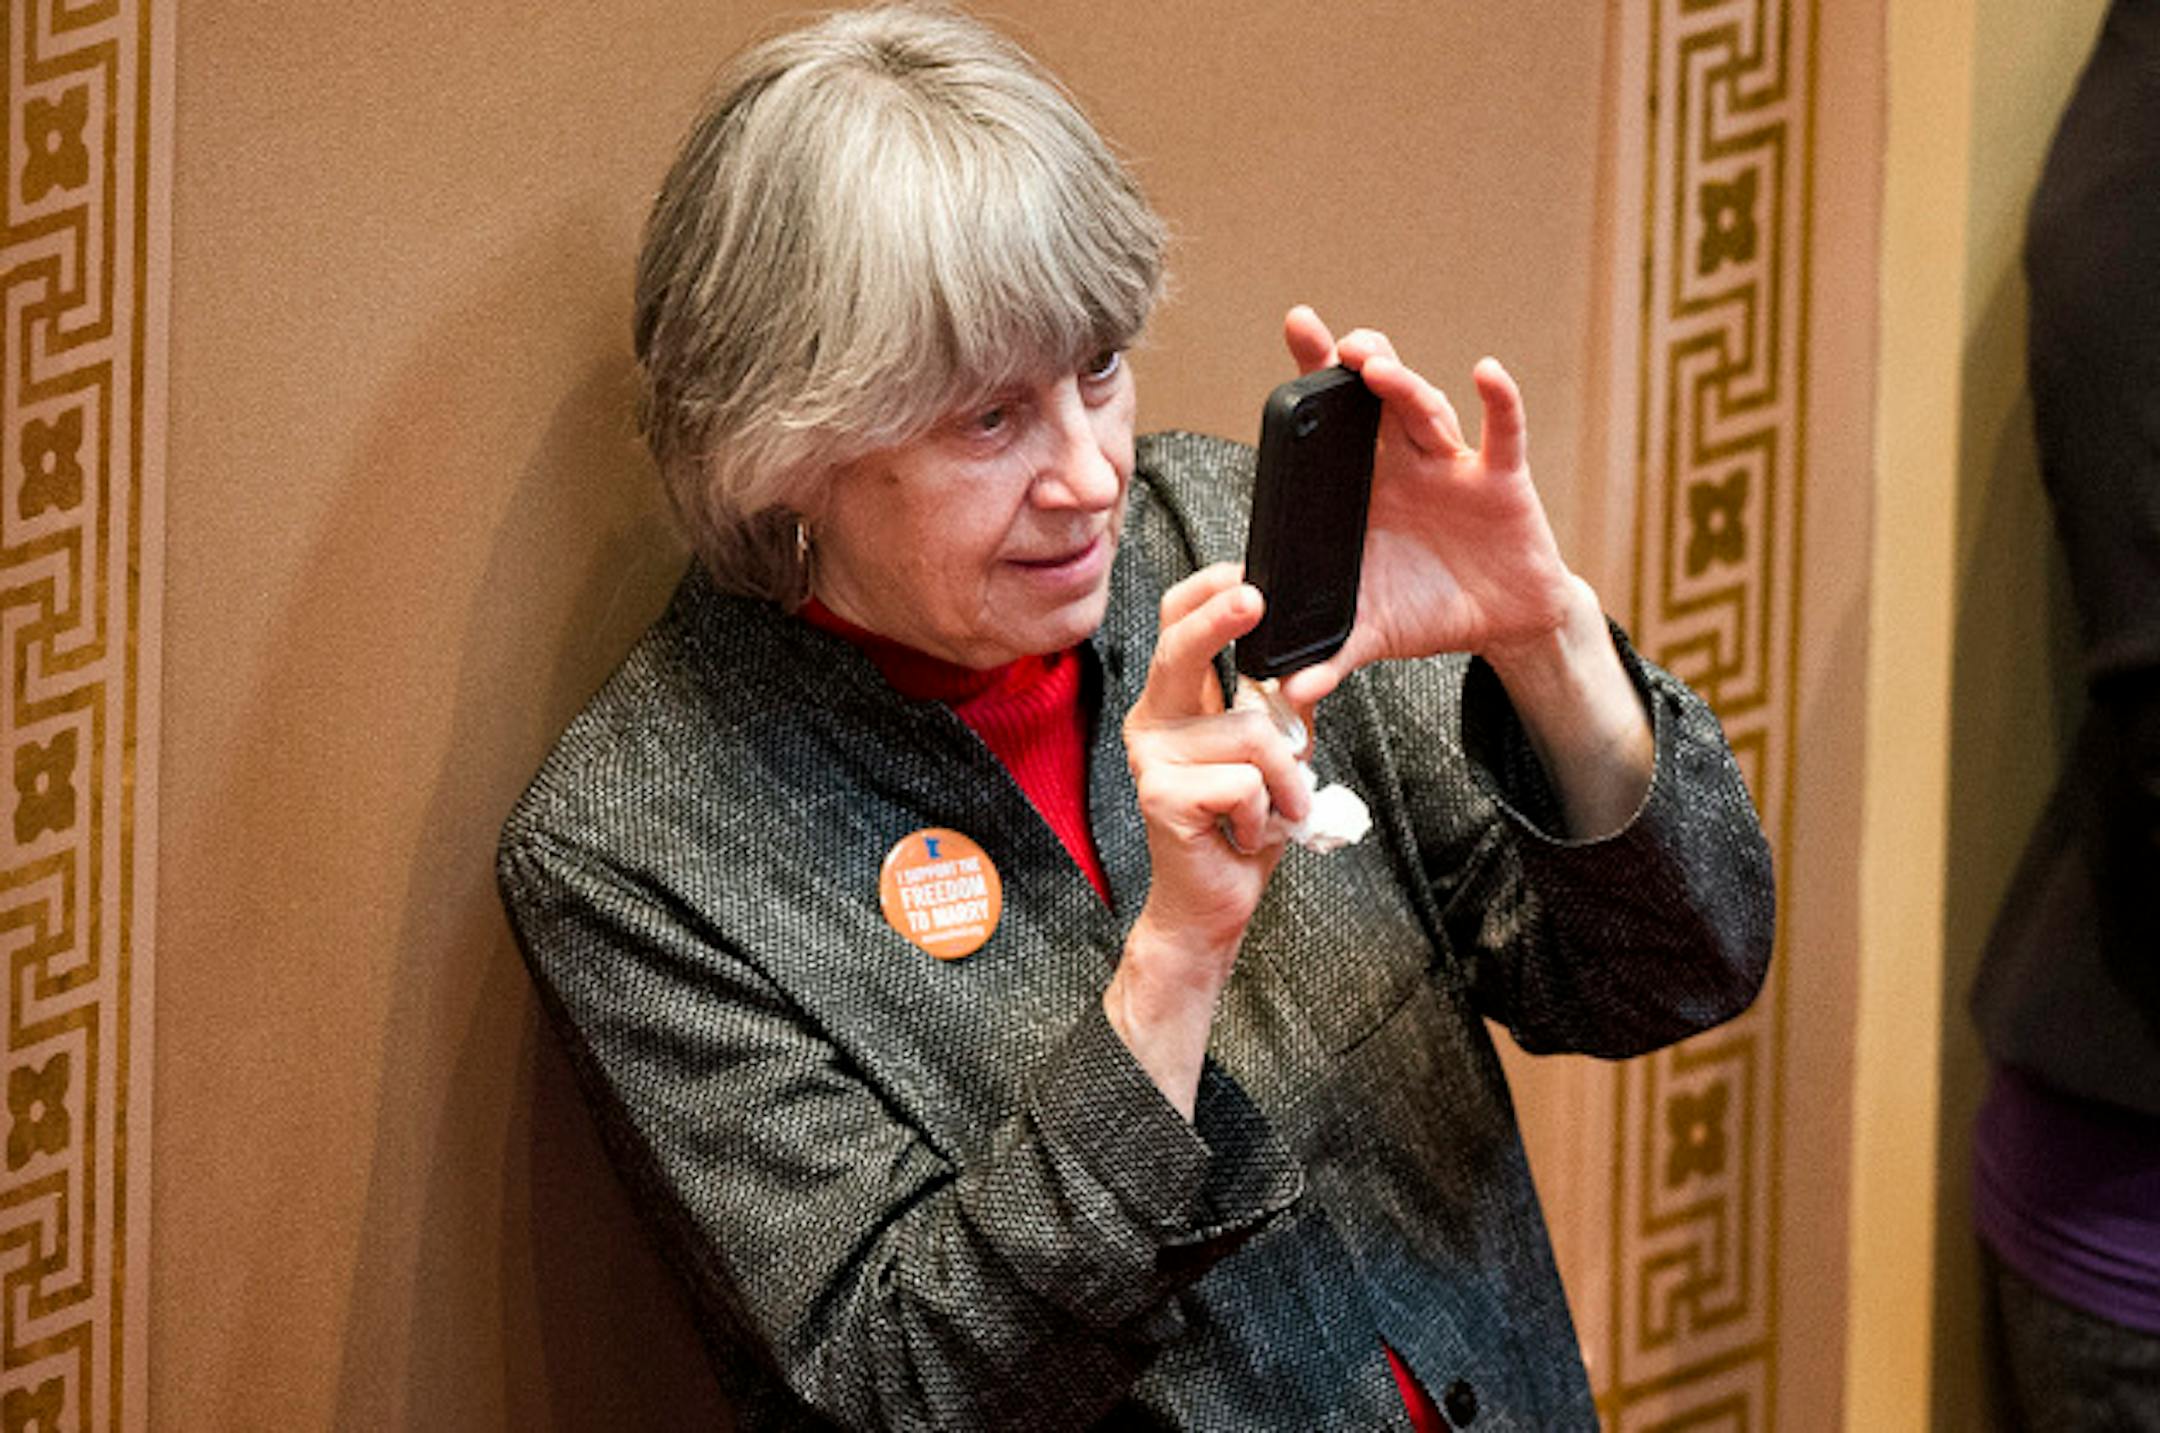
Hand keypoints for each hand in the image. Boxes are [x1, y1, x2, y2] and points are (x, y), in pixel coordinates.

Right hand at [1106, 563, 1311, 1115]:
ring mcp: (1150, 758)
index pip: (1173, 624)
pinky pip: (1244, 782)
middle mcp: (1151, 721)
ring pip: (1250, 734)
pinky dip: (1266, 814)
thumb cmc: (1242, 827)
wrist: (1212, 903)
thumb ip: (1279, 708)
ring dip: (1288, 780)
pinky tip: (1247, 834)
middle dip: (1221, 619)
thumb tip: (1305, 664)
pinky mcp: (1160, 796)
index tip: (1248, 572)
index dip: (1206, 591)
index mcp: (1173, 702)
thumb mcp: (1273, 756)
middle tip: (1255, 596)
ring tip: (1280, 810)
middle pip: (1181, 650)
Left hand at [1274, 305, 1585, 711]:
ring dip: (1401, 386)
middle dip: (1354, 365)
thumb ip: (1332, 655)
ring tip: (1372, 366)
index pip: (1330, 426)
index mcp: (1362, 488)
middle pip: (1375, 399)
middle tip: (1331, 344)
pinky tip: (1486, 372)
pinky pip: (1501, 434)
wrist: (1501, 624)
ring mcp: (1452, 467)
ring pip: (1425, 411)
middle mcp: (1403, 464)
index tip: (1295, 328)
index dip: (1313, 376)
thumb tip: (1289, 692)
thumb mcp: (1373, 631)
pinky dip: (1498, 401)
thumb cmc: (1429, 609)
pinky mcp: (1500, 482)